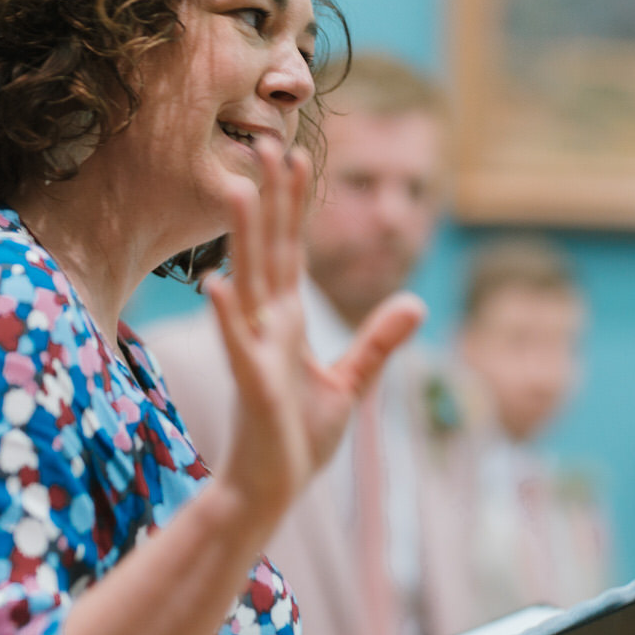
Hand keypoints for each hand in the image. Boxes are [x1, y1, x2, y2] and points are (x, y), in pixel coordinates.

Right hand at [206, 145, 423, 531]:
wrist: (269, 491)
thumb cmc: (299, 440)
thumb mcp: (350, 384)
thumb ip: (378, 342)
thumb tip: (416, 302)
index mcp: (287, 322)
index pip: (291, 251)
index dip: (293, 205)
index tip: (297, 158)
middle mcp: (268, 326)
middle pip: (269, 250)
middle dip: (269, 199)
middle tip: (266, 143)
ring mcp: (256, 351)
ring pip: (250, 283)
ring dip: (242, 237)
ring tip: (238, 189)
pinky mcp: (253, 384)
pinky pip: (239, 344)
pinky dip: (229, 315)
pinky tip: (219, 283)